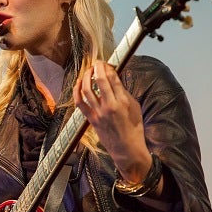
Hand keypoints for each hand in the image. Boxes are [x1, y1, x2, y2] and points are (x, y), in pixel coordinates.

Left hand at [73, 61, 151, 182]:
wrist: (127, 149)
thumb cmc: (134, 129)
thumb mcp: (135, 107)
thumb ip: (124, 93)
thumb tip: (115, 79)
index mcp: (123, 101)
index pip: (113, 77)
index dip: (108, 67)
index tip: (107, 63)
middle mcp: (110, 105)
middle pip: (100, 79)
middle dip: (97, 67)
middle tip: (97, 62)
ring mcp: (99, 113)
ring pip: (87, 89)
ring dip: (85, 77)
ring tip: (88, 71)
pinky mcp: (91, 120)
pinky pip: (80, 103)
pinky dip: (77, 91)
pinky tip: (77, 84)